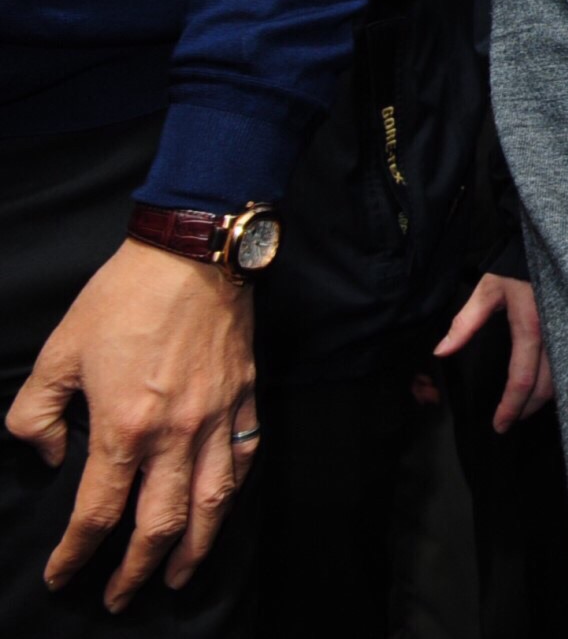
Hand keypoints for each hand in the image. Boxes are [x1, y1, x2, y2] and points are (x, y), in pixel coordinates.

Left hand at [4, 241, 256, 611]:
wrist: (195, 254)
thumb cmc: (123, 298)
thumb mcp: (58, 352)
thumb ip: (36, 413)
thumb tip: (52, 453)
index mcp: (125, 427)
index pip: (97, 512)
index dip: (76, 554)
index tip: (62, 575)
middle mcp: (176, 434)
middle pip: (160, 524)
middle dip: (137, 571)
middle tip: (121, 597)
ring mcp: (217, 418)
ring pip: (212, 504)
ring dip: (195, 549)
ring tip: (180, 577)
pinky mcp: (246, 397)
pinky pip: (246, 457)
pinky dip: (233, 493)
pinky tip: (221, 509)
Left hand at [434, 273, 554, 433]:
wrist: (554, 247)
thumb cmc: (516, 267)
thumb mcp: (487, 289)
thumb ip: (466, 322)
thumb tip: (441, 352)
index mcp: (531, 327)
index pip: (522, 377)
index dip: (511, 406)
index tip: (500, 425)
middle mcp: (556, 334)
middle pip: (546, 385)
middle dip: (527, 408)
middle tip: (509, 421)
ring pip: (563, 378)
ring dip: (544, 398)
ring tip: (524, 407)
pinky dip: (557, 381)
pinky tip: (544, 385)